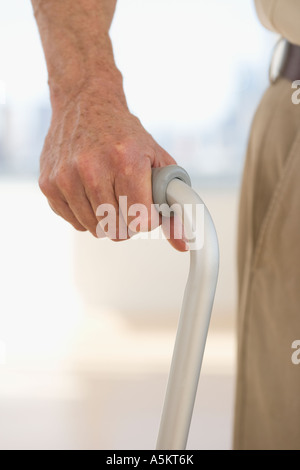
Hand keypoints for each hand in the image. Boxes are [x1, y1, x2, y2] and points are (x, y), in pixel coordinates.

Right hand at [39, 83, 187, 251]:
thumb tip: (183, 244)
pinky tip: (89, 192)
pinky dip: (86, 215)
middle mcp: (93, 168)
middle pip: (117, 230)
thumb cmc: (124, 134)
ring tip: (108, 193)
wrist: (85, 103)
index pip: (140, 221)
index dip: (147, 219)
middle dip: (128, 223)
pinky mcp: (48, 184)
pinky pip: (74, 223)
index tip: (146, 208)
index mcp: (126, 160)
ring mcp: (66, 177)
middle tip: (128, 202)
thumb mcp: (158, 162)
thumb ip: (174, 204)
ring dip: (106, 219)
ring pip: (95, 229)